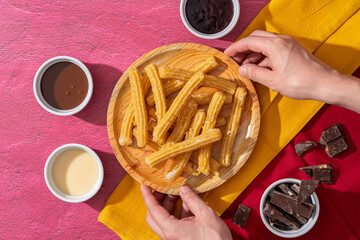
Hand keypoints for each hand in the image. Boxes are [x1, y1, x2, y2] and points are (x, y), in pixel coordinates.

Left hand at [141, 185, 231, 239]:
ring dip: (167, 206)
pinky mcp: (180, 239)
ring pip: (163, 220)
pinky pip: (173, 224)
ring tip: (176, 194)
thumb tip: (184, 189)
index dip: (148, 196)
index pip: (153, 210)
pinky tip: (186, 204)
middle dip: (156, 201)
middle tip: (161, 189)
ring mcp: (173, 239)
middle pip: (154, 216)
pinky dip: (176, 213)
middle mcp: (169, 236)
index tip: (145, 186)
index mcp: (171, 230)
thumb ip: (192, 200)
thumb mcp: (205, 214)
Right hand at [225, 30, 359, 112]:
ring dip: (254, 53)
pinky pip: (273, 48)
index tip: (227, 54)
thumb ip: (254, 73)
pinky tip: (260, 67)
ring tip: (246, 66)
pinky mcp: (292, 49)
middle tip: (235, 60)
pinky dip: (264, 55)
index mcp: (275, 45)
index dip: (235, 48)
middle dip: (244, 48)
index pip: (249, 42)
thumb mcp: (272, 80)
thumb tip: (242, 69)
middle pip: (256, 38)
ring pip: (265, 43)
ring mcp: (288, 44)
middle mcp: (281, 40)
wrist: (324, 83)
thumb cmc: (300, 83)